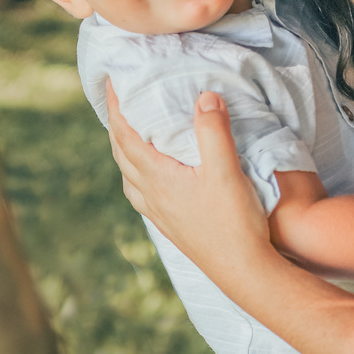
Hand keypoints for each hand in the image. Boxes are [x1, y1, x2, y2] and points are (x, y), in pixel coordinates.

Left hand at [106, 82, 270, 281]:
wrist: (243, 271)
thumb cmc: (235, 223)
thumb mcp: (226, 171)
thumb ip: (213, 131)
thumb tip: (204, 95)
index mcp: (157, 178)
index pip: (125, 135)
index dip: (115, 106)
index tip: (110, 81)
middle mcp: (149, 196)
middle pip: (121, 154)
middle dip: (116, 124)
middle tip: (119, 100)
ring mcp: (158, 213)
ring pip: (128, 176)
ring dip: (124, 150)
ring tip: (132, 133)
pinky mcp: (170, 226)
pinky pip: (141, 193)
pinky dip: (137, 174)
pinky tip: (152, 175)